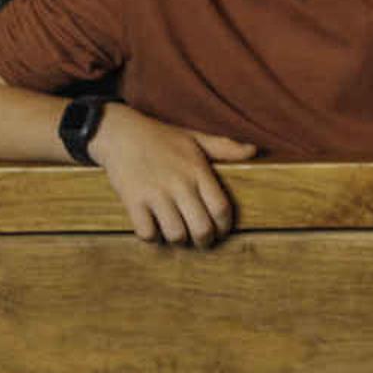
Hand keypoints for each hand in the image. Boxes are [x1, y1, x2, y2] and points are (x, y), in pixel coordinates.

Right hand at [86, 103, 254, 245]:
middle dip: (205, 241)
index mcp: (197, 170)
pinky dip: (152, 237)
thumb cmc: (159, 137)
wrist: (118, 132)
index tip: (221, 230)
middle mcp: (179, 184)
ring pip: (176, 235)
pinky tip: (154, 227)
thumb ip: (225, 147)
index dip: (225, 226)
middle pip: (202, 228)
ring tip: (177, 233)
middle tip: (201, 240)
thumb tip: (254, 151)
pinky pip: (147, 233)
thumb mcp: (194, 138)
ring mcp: (155, 193)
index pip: (221, 209)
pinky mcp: (133, 201)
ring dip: (178, 240)